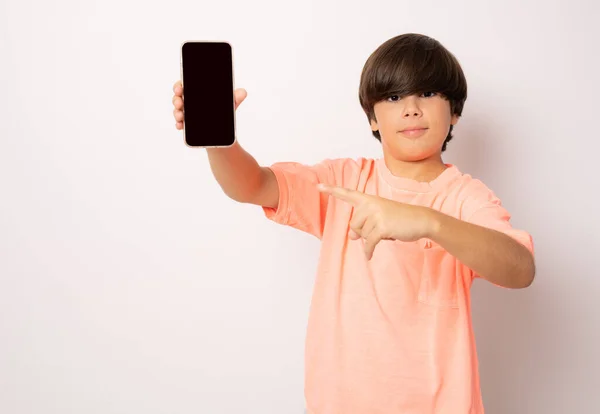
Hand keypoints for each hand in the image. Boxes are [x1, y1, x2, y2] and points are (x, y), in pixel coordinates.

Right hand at [172, 81, 247, 129]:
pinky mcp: (188, 127)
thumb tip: (243, 92)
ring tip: (181, 116)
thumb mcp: (231, 105)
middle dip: (176, 99)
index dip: (180, 85)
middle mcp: (190, 103)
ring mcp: (187, 115)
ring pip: (177, 110)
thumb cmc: (223, 115)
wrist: (223, 136)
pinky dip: (179, 124)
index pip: (186, 85)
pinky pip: (180, 124)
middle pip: (178, 97)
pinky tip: (180, 126)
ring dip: (176, 112)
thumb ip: (235, 98)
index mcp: (198, 93)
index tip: (180, 88)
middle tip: (179, 102)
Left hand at [317, 184, 433, 258]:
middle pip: (354, 226)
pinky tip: (369, 256)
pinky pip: (368, 243)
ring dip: (372, 239)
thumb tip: (352, 236)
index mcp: (368, 199)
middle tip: (381, 228)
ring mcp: (376, 214)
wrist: (421, 220)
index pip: (347, 193)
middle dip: (365, 232)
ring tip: (387, 231)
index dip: (331, 190)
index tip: (318, 186)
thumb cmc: (399, 219)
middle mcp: (370, 204)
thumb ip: (363, 224)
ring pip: (362, 235)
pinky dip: (369, 251)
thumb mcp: (379, 219)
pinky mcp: (381, 226)